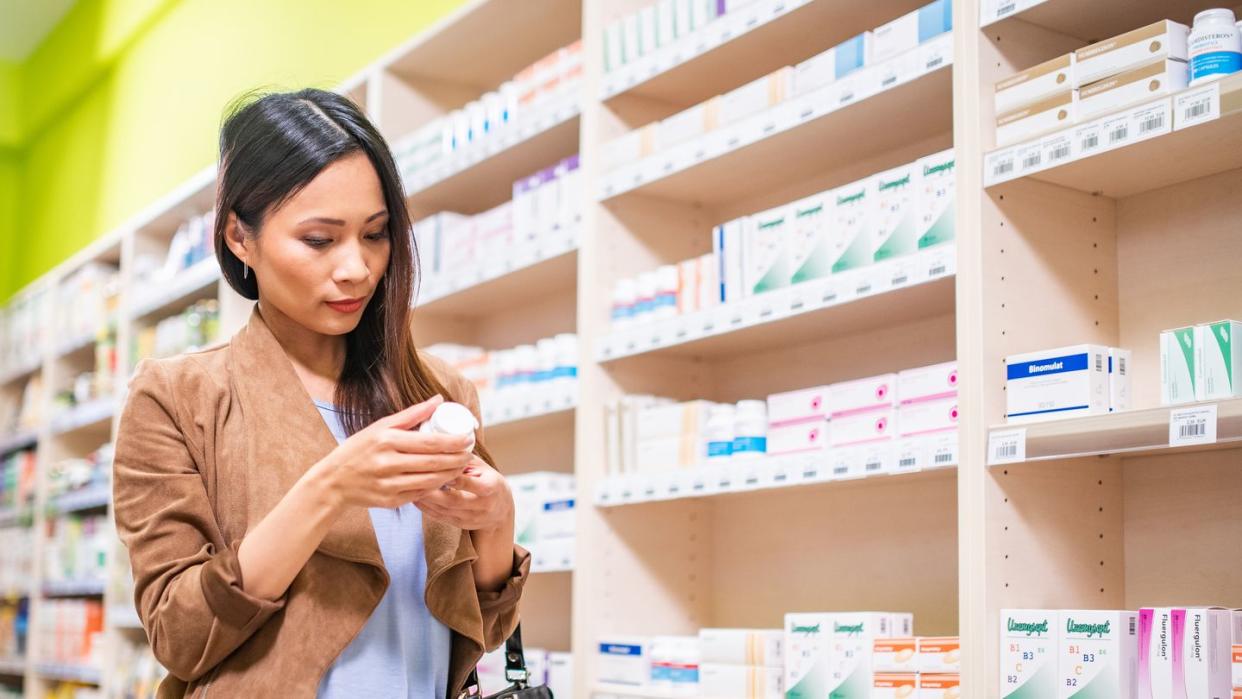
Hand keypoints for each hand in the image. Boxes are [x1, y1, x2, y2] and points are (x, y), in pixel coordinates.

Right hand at [309, 395, 474, 510]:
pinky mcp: (390, 501)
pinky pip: (421, 494)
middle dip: (458, 458)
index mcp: (387, 440)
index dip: (454, 442)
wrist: (333, 481)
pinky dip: (436, 487)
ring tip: (463, 465)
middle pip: (434, 462)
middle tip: (471, 452)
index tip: (468, 437)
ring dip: (452, 474)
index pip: (430, 442)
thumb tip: (438, 400)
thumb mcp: (380, 426)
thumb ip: (411, 414)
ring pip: (431, 481)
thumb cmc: (359, 449)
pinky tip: (446, 479)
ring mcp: (389, 484)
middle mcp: (388, 463)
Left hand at [415, 458, 513, 532]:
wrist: (500, 510)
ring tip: (409, 488)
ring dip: (426, 500)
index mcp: (491, 487)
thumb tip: (442, 446)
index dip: (454, 478)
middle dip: (433, 491)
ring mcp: (472, 518)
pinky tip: (415, 498)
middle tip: (415, 479)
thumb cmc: (488, 480)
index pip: (471, 483)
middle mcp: (483, 505)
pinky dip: (426, 508)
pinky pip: (440, 517)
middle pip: (454, 500)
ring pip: (444, 510)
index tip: (437, 469)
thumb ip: (464, 459)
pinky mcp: (462, 524)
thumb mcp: (483, 467)